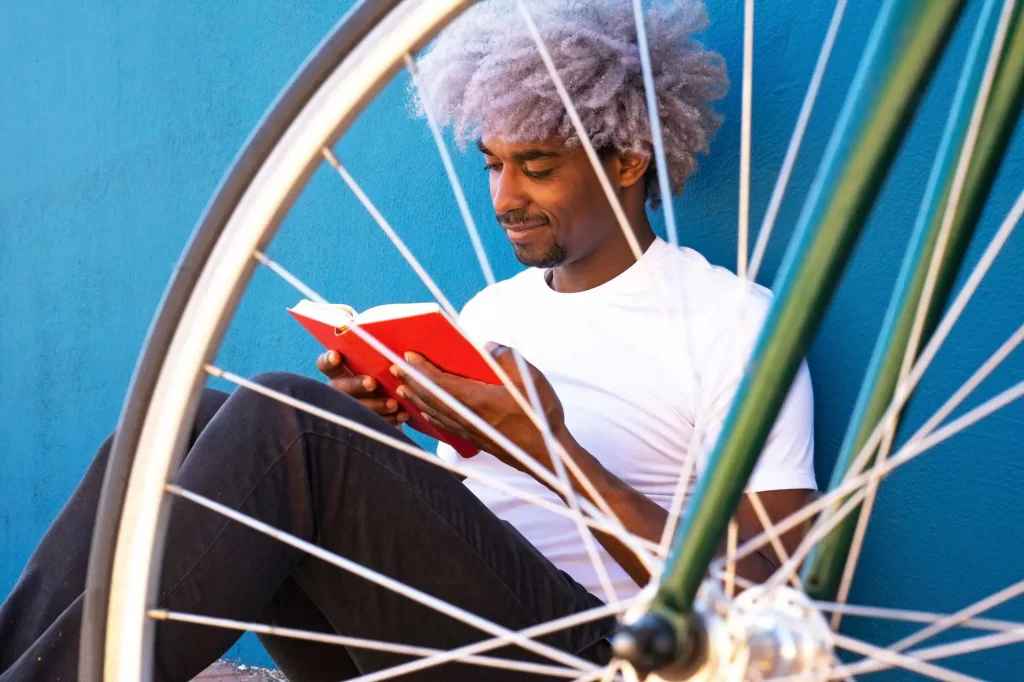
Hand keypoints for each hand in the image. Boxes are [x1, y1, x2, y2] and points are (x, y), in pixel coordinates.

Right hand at [316, 350, 408, 426]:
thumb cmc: (383, 377)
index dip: (328, 360)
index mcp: (338, 373)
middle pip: (340, 387)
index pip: (325, 364)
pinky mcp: (364, 424)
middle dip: (356, 384)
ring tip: (393, 404)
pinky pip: (374, 423)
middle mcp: (339, 390)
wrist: (394, 403)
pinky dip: (390, 419)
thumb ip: (378, 361)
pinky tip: (402, 415)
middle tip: (372, 383)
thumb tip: (395, 354)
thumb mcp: (378, 367)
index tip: (336, 356)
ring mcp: (348, 409)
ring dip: (376, 405)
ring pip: (358, 407)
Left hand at [392, 344, 566, 470]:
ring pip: (435, 413)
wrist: (547, 455)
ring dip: (416, 399)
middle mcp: (468, 417)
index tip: (407, 356)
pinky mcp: (475, 439)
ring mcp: (470, 430)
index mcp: (478, 400)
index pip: (440, 382)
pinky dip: (431, 415)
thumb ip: (507, 359)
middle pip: (431, 398)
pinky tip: (426, 412)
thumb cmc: (540, 416)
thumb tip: (488, 346)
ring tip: (403, 389)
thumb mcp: (531, 379)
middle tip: (395, 369)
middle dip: (412, 382)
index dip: (421, 369)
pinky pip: (445, 424)